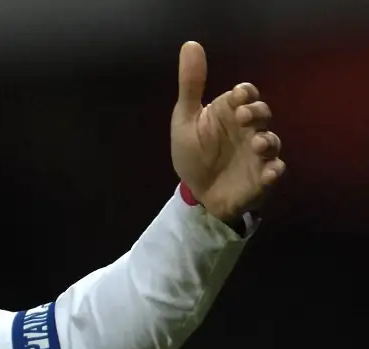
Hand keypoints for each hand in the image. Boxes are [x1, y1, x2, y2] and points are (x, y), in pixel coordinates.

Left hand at [171, 41, 285, 221]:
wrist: (196, 193)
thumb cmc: (193, 153)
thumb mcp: (185, 120)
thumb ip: (191, 85)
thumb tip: (190, 45)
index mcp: (229, 113)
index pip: (246, 95)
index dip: (245, 93)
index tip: (237, 96)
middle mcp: (248, 130)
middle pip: (262, 114)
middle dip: (257, 113)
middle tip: (244, 117)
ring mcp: (257, 154)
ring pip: (272, 142)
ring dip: (268, 142)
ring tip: (258, 145)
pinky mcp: (261, 178)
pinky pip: (274, 173)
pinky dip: (273, 172)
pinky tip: (269, 172)